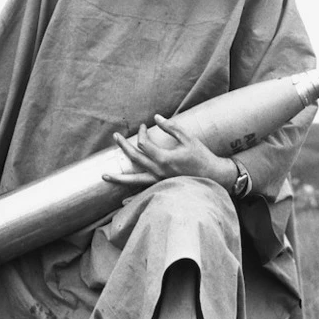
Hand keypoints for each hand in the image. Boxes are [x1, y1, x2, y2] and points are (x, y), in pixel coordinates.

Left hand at [102, 114, 235, 188]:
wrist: (215, 177)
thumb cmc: (202, 157)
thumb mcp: (188, 138)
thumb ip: (171, 127)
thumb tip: (156, 117)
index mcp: (164, 158)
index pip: (144, 144)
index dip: (141, 132)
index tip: (145, 126)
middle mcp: (158, 172)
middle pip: (135, 158)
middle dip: (123, 146)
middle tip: (114, 137)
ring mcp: (160, 182)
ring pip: (134, 180)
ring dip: (118, 178)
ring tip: (104, 176)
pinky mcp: (163, 188)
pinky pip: (144, 194)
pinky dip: (133, 198)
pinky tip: (123, 201)